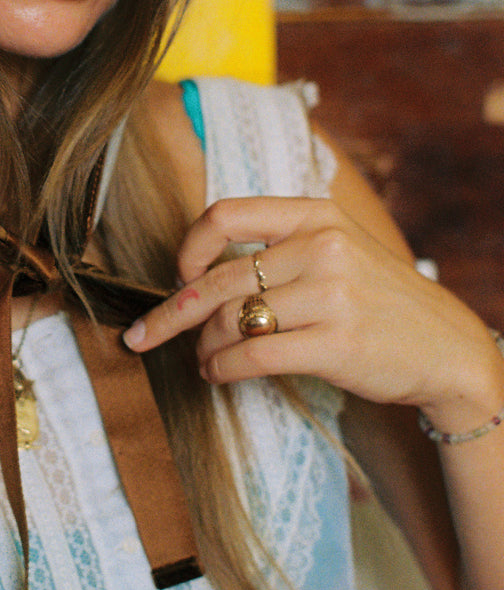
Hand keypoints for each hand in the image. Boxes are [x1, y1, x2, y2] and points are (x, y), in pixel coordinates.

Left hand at [122, 195, 501, 428]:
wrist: (446, 346)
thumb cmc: (377, 299)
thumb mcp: (338, 248)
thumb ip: (280, 247)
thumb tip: (194, 273)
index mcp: (316, 215)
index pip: (226, 215)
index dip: (188, 247)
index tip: (176, 275)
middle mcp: (323, 248)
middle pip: (218, 280)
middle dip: (171, 312)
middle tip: (143, 334)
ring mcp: (332, 296)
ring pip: (231, 321)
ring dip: (203, 347)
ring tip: (202, 360)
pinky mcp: (336, 344)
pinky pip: (252, 356)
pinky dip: (222, 369)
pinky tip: (217, 374)